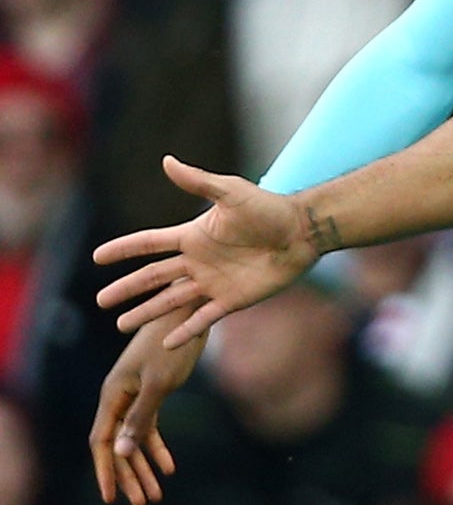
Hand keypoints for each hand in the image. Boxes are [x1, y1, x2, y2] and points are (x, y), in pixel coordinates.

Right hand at [89, 308, 204, 504]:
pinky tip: (169, 467)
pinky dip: (158, 448)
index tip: (111, 499)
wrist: (187, 315)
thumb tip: (122, 452)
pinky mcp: (152, 392)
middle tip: (143, 504)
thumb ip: (140, 417)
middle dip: (129, 477)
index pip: (102, 443)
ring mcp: (134, 396)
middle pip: (118, 447)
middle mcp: (118, 398)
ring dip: (144, 467)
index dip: (106, 472)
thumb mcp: (158, 384)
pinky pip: (150, 427)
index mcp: (112, 396)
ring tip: (156, 495)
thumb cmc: (172, 347)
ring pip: (134, 440)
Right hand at [92, 157, 321, 347]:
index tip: (97, 256)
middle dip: (127, 289)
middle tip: (102, 300)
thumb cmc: (269, 209)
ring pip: (171, 301)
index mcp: (192, 236)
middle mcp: (198, 261)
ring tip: (122, 326)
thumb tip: (167, 161)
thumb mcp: (231, 193)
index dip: (124, 249)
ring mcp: (213, 282)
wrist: (302, 232)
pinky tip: (167, 344)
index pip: (149, 243)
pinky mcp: (232, 300)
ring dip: (147, 313)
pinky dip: (185, 331)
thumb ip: (198, 182)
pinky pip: (203, 319)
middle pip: (153, 277)